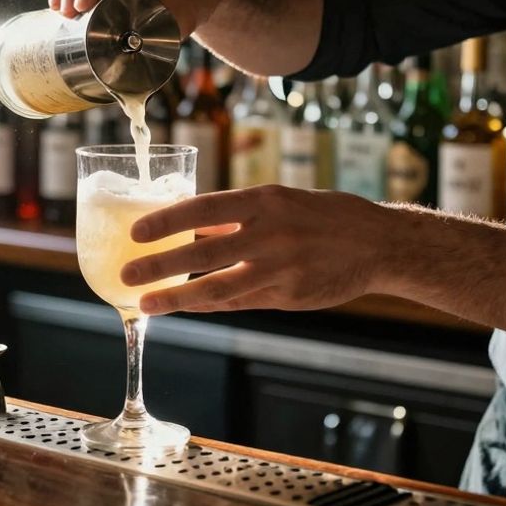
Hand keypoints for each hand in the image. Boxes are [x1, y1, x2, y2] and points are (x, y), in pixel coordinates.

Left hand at [120, 185, 398, 314]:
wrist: (377, 243)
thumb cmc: (322, 216)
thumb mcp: (279, 201)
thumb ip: (236, 217)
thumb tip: (189, 229)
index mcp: (263, 200)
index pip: (203, 209)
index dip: (166, 221)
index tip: (135, 232)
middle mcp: (270, 233)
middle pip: (203, 253)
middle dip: (160, 265)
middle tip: (128, 273)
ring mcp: (280, 268)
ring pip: (218, 287)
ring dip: (178, 296)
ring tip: (147, 303)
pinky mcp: (289, 296)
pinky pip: (240, 302)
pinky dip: (210, 304)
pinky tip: (187, 305)